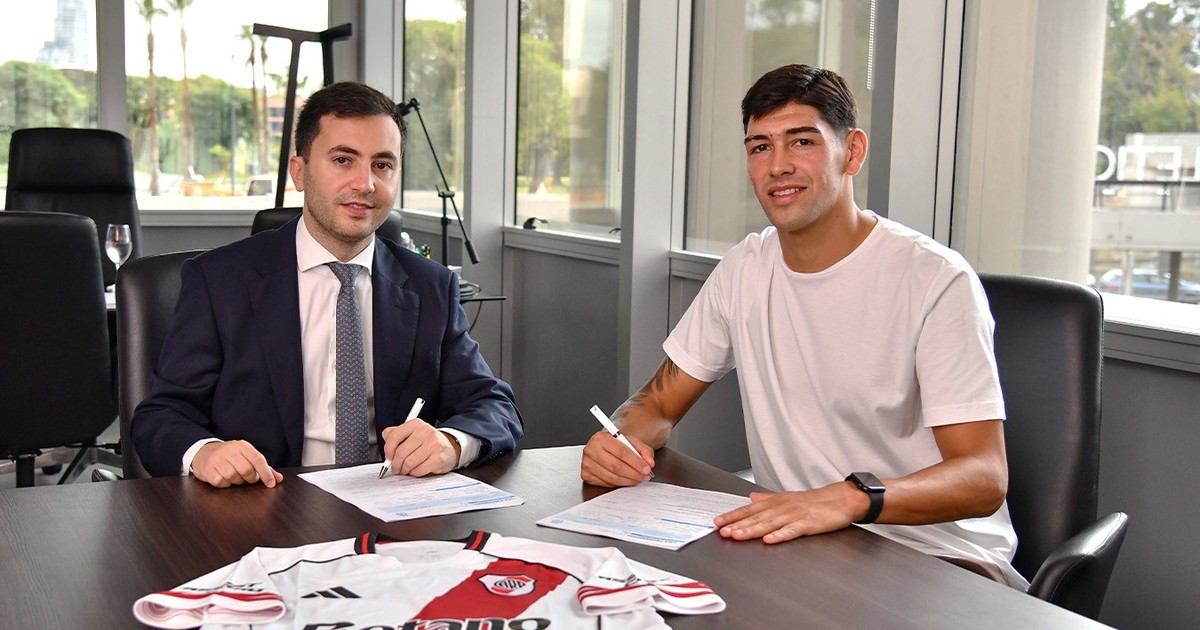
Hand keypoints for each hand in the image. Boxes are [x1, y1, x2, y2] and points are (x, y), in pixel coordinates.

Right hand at [190, 441, 282, 488]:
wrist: (203, 452)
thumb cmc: (230, 457)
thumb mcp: (246, 457)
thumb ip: (263, 467)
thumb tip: (278, 478)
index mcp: (242, 446)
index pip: (258, 460)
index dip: (266, 473)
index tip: (271, 484)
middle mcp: (229, 450)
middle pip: (247, 470)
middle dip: (250, 478)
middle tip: (247, 478)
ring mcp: (217, 459)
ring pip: (233, 477)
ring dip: (237, 481)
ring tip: (234, 476)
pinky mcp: (207, 469)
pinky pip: (221, 482)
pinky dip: (225, 484)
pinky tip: (224, 478)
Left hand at [380, 419, 457, 476]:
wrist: (450, 447)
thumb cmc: (427, 442)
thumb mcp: (412, 433)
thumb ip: (396, 433)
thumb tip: (385, 439)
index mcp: (416, 424)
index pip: (394, 436)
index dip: (388, 450)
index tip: (388, 457)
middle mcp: (426, 432)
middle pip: (401, 452)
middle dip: (395, 464)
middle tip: (395, 467)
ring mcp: (433, 445)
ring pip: (408, 463)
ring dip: (404, 470)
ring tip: (406, 469)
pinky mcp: (438, 459)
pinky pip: (418, 470)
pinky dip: (414, 473)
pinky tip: (416, 469)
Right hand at [580, 430, 654, 486]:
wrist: (601, 448)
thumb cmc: (615, 445)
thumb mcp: (630, 442)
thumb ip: (643, 450)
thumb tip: (649, 462)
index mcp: (602, 438)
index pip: (622, 452)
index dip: (636, 462)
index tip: (646, 468)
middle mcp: (591, 450)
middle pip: (616, 467)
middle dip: (634, 473)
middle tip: (644, 476)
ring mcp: (587, 464)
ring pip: (612, 478)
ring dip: (628, 480)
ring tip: (638, 478)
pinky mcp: (586, 475)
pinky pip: (606, 483)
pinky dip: (619, 484)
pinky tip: (626, 480)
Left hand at [714, 482, 866, 543]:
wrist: (840, 499)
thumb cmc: (814, 501)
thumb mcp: (787, 498)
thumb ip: (768, 499)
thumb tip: (751, 498)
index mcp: (776, 502)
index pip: (750, 509)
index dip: (733, 516)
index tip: (718, 522)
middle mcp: (782, 507)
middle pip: (756, 517)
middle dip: (738, 524)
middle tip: (722, 531)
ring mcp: (795, 515)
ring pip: (770, 523)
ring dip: (752, 530)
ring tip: (738, 535)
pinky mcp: (808, 524)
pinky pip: (792, 530)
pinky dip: (780, 535)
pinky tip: (769, 540)